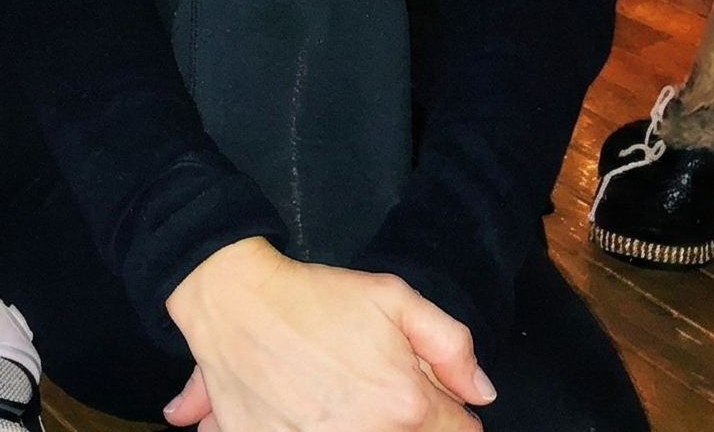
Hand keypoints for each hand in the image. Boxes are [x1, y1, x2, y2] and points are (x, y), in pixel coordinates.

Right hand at [163, 239, 493, 431]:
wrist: (234, 301)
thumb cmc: (313, 296)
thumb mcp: (393, 296)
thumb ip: (450, 344)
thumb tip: (479, 392)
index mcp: (405, 403)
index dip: (448, 409)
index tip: (427, 394)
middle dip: (407, 421)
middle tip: (377, 390)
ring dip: (365, 427)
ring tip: (339, 398)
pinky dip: (318, 430)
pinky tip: (308, 408)